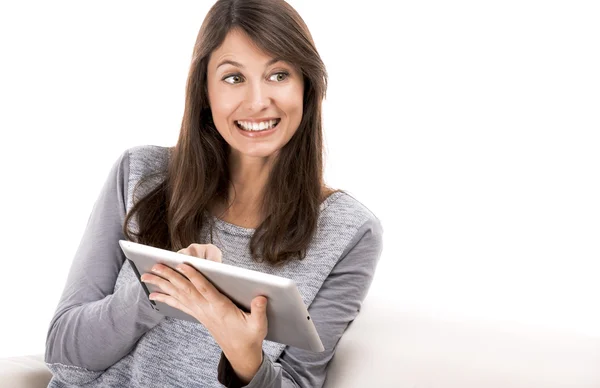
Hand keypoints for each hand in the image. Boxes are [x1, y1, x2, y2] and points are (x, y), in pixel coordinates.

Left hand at [140, 243, 266, 381]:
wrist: (240, 353)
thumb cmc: (250, 336)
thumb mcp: (259, 325)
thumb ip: (259, 310)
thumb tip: (260, 297)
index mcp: (221, 308)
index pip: (205, 290)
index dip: (194, 277)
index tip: (184, 265)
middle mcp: (206, 309)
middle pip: (186, 290)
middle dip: (170, 277)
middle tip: (156, 266)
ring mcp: (200, 312)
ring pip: (179, 295)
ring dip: (163, 284)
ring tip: (148, 275)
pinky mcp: (198, 315)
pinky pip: (179, 304)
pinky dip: (166, 297)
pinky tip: (154, 293)